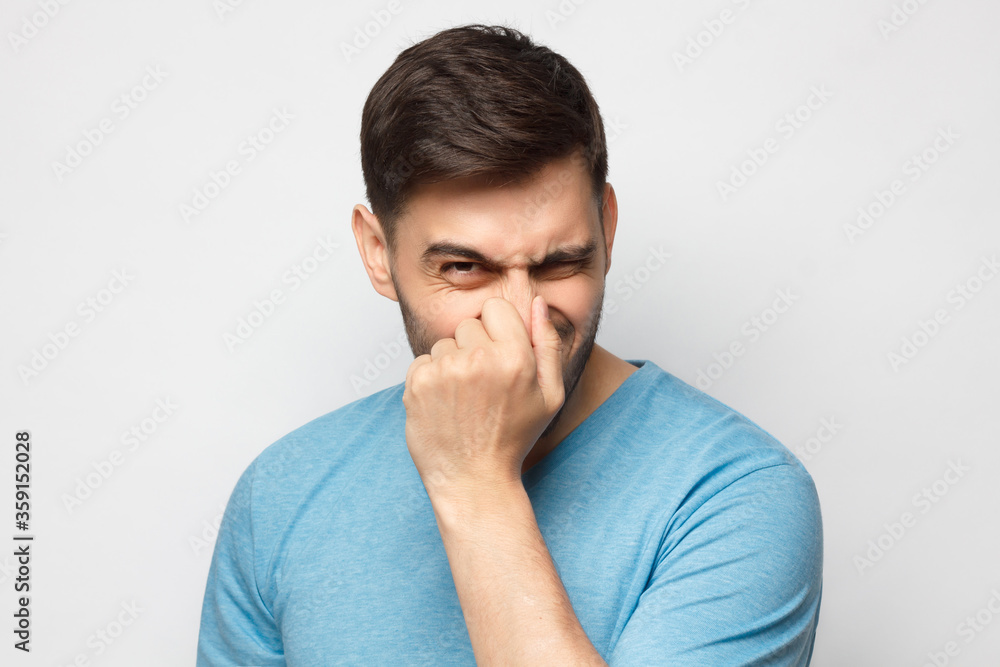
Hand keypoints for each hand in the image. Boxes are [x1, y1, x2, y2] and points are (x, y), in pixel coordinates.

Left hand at [402, 295, 564, 497]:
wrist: (473, 479)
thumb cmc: (513, 437)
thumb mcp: (550, 395)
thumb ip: (548, 344)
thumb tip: (538, 303)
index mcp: (515, 357)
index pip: (496, 306)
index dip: (498, 328)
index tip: (499, 353)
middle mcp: (478, 358)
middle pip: (469, 325)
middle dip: (475, 347)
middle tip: (483, 386)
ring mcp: (444, 370)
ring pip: (444, 344)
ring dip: (452, 364)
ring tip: (464, 399)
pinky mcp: (417, 383)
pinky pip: (423, 361)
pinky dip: (431, 379)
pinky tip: (446, 405)